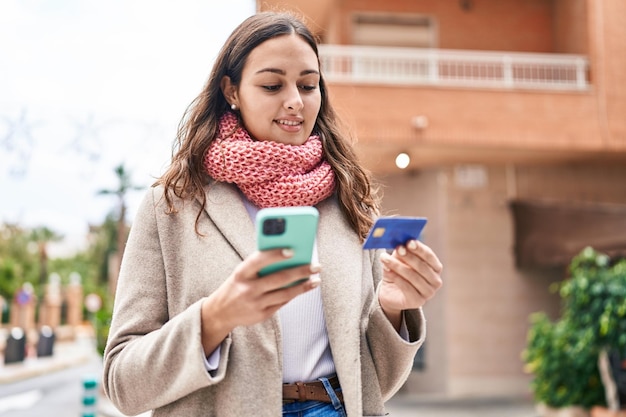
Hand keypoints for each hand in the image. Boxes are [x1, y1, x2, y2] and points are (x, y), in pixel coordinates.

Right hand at [200, 249, 319, 354]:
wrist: (221, 312)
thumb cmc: (238, 284)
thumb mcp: (242, 272)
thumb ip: (261, 265)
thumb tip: (291, 256)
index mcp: (241, 273)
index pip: (259, 260)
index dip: (275, 255)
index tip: (293, 250)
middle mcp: (248, 289)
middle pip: (279, 279)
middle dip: (300, 271)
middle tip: (317, 266)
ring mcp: (256, 303)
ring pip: (285, 293)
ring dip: (303, 286)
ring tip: (316, 279)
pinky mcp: (262, 315)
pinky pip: (283, 302)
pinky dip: (295, 294)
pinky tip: (305, 287)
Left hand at [378, 240, 442, 329]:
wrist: (392, 293)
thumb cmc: (399, 272)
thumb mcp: (400, 259)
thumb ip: (401, 251)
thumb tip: (398, 243)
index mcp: (435, 267)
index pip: (429, 256)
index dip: (419, 249)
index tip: (408, 242)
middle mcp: (436, 281)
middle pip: (422, 266)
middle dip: (408, 256)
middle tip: (397, 248)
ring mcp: (429, 293)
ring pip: (413, 277)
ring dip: (397, 266)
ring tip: (385, 258)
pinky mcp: (418, 301)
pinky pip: (406, 287)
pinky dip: (396, 277)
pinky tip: (387, 270)